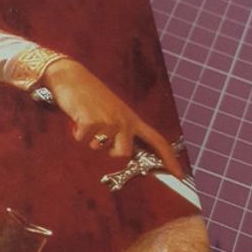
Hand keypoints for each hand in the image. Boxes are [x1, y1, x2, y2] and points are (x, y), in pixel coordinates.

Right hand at [43, 58, 183, 177]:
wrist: (71, 77)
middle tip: (98, 138)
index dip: (169, 158)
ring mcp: (109, 121)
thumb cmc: (90, 96)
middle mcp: (124, 120)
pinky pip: (81, 140)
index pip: (157, 140)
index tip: (179, 174)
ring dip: (89, 139)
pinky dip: (76, 133)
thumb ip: (120, 130)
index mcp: (131, 118)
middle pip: (123, 154)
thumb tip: (120, 153)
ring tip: (86, 121)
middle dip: (108, 152)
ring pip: (98, 148)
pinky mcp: (92, 122)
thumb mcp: (112, 111)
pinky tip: (77, 118)